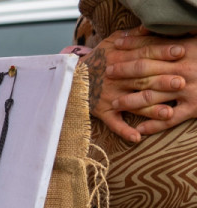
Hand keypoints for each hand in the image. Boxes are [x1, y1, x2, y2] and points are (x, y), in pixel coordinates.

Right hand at [85, 27, 192, 141]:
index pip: (144, 54)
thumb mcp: (111, 42)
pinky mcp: (102, 111)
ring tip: (168, 113)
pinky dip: (124, 131)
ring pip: (133, 103)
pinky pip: (113, 123)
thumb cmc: (95, 60)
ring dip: (150, 109)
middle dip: (162, 81)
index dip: (162, 53)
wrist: (68, 80)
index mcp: (120, 59)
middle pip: (142, 78)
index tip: (180, 53)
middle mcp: (116, 78)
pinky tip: (137, 138)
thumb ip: (132, 36)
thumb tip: (149, 27)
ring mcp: (109, 96)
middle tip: (180, 82)